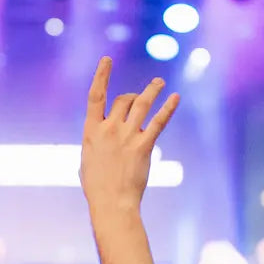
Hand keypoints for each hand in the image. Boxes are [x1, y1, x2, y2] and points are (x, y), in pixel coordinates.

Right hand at [80, 57, 178, 220]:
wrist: (111, 203)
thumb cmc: (97, 187)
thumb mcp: (88, 160)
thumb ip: (95, 143)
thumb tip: (102, 137)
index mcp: (91, 131)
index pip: (95, 96)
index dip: (101, 75)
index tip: (107, 60)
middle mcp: (109, 129)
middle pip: (122, 100)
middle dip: (131, 96)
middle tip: (138, 99)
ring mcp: (127, 136)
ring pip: (142, 104)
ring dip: (152, 90)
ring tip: (160, 83)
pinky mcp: (144, 146)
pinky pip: (158, 121)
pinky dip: (168, 108)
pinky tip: (175, 98)